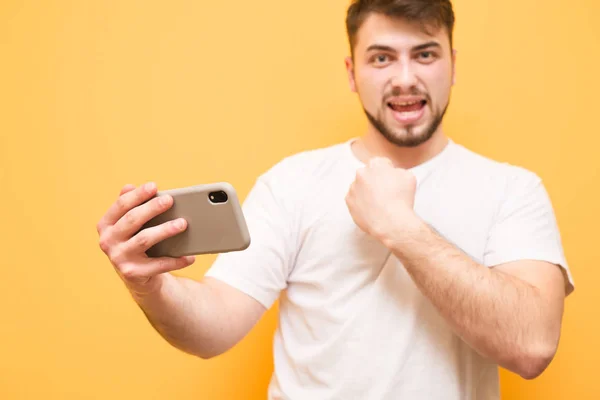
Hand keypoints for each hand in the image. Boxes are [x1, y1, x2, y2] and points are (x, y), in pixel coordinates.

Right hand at [97, 182, 195, 297]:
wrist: (136, 275)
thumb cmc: (135, 240)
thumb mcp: (130, 224)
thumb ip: (130, 206)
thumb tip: (129, 186)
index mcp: (106, 225)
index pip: (121, 205)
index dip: (138, 195)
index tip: (154, 186)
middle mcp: (107, 241)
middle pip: (132, 219)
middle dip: (152, 208)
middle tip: (170, 200)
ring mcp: (118, 258)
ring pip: (144, 239)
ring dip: (165, 230)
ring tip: (182, 223)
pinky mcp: (132, 273)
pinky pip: (158, 264)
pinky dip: (175, 260)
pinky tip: (189, 256)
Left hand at [345, 157, 417, 240]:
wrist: (391, 221)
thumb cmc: (401, 199)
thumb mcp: (408, 176)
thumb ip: (398, 171)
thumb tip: (393, 173)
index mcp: (375, 164)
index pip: (381, 163)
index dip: (388, 172)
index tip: (392, 181)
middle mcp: (361, 173)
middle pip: (369, 175)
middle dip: (376, 181)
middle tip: (386, 193)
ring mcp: (353, 187)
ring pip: (360, 187)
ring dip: (367, 192)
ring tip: (379, 204)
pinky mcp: (349, 201)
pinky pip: (355, 199)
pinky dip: (361, 203)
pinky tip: (371, 209)